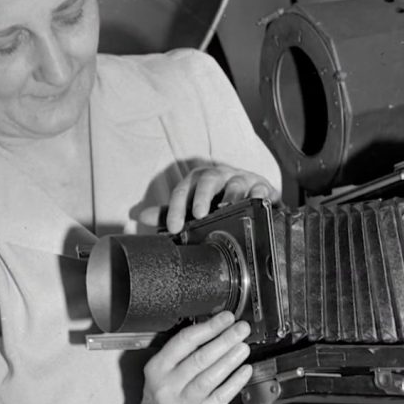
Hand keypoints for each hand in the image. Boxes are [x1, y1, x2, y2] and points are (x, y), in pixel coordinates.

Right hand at [133, 311, 252, 403]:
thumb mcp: (162, 377)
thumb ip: (182, 358)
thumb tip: (215, 334)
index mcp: (157, 368)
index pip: (184, 341)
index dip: (208, 327)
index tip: (225, 318)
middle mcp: (168, 386)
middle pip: (200, 357)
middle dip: (224, 339)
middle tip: (240, 328)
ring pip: (210, 376)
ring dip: (230, 358)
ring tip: (243, 346)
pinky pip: (221, 396)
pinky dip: (235, 381)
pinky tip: (244, 371)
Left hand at [140, 163, 280, 233]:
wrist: (251, 196)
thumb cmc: (219, 202)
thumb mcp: (194, 207)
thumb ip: (171, 212)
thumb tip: (141, 216)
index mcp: (200, 181)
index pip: (184, 189)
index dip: (176, 207)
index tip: (173, 227)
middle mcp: (220, 176)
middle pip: (208, 178)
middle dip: (202, 195)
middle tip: (198, 214)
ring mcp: (242, 180)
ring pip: (236, 183)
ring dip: (231, 195)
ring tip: (227, 208)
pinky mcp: (262, 187)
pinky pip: (261, 188)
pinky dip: (259, 193)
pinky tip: (256, 201)